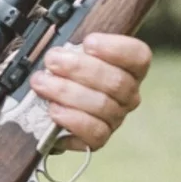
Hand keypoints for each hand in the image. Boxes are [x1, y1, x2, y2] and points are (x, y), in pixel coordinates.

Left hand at [26, 33, 152, 151]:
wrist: (46, 105)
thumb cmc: (63, 72)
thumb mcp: (70, 51)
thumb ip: (73, 44)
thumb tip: (62, 44)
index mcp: (128, 67)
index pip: (138, 56)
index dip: (115, 49)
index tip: (88, 43)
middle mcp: (128, 94)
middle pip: (116, 81)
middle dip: (78, 68)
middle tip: (52, 61)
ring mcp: (115, 118)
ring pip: (102, 106)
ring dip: (67, 92)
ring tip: (42, 83)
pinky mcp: (99, 139)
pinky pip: (94, 133)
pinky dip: (72, 120)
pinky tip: (54, 110)